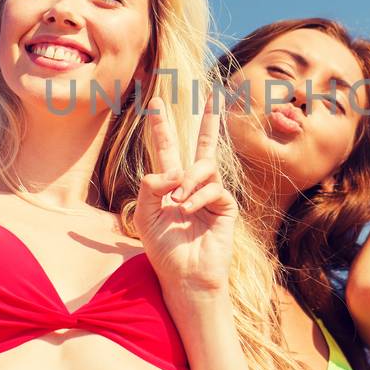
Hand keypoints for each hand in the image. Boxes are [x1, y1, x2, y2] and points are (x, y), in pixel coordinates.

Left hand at [135, 92, 236, 306]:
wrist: (185, 276)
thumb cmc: (163, 249)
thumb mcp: (144, 215)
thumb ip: (151, 186)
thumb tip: (175, 171)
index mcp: (169, 186)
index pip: (165, 150)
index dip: (160, 128)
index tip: (155, 104)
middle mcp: (192, 186)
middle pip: (202, 145)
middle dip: (208, 120)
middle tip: (211, 93)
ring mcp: (211, 195)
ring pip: (204, 167)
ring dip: (188, 180)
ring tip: (177, 202)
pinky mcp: (226, 206)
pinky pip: (214, 188)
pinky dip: (198, 196)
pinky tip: (187, 210)